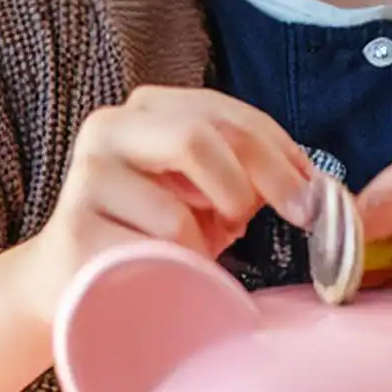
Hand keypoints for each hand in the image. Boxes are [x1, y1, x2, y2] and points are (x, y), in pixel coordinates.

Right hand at [14, 85, 313, 326]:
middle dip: (262, 178)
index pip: (226, 113)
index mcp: (148, 109)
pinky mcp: (75, 230)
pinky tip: (172, 267)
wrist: (74, 282)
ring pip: (177, 201)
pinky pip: (152, 251)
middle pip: (201, 136)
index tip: (315, 188)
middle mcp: (110, 128)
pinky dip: (183, 263)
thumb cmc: (156, 233)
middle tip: (296, 214)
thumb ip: (249, 172)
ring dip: (212, 232)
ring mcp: (86, 177)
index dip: (280, 148)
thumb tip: (317, 186)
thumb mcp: (209, 192)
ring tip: (207, 246)